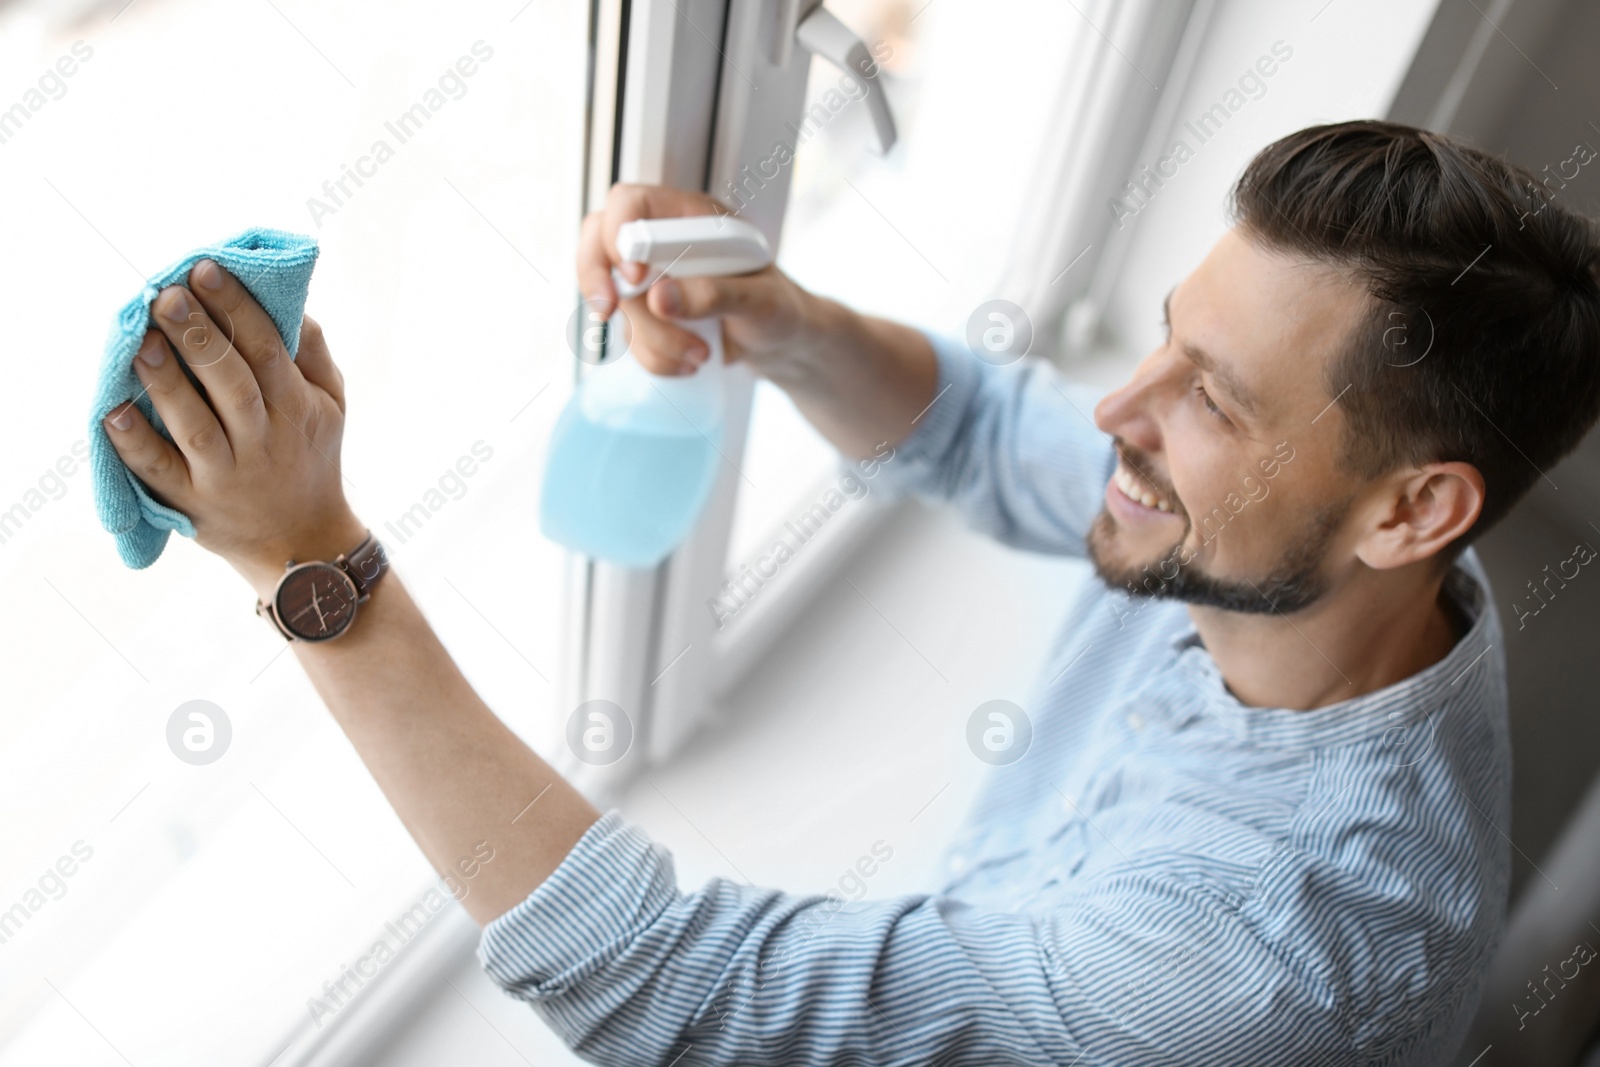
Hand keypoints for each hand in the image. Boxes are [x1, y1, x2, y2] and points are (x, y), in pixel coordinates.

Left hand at [102, 259, 366, 595]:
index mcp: (298, 410)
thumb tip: (289, 301)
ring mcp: (227, 475)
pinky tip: (112, 412)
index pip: (267, 350)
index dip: (237, 308)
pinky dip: (135, 444)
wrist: (302, 542)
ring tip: (141, 340)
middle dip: (200, 337)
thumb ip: (313, 354)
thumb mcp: (330, 405)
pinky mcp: (193, 503)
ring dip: (167, 384)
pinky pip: (161, 472)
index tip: (206, 270)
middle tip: (167, 295)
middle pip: (233, 384)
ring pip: (197, 426)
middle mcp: (264, 442)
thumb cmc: (311, 456)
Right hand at [578, 183, 833, 377]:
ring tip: (701, 353)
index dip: (619, 233)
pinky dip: (656, 359)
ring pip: (617, 303)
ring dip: (653, 339)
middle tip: (607, 311)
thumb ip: (714, 294)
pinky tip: (691, 361)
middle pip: (597, 242)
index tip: (634, 275)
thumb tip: (659, 297)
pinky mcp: (648, 318)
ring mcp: (651, 281)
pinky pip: (629, 340)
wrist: (783, 345)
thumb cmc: (779, 308)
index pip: (631, 203)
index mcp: (691, 217)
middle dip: (595, 279)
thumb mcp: (760, 300)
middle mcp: (663, 243)